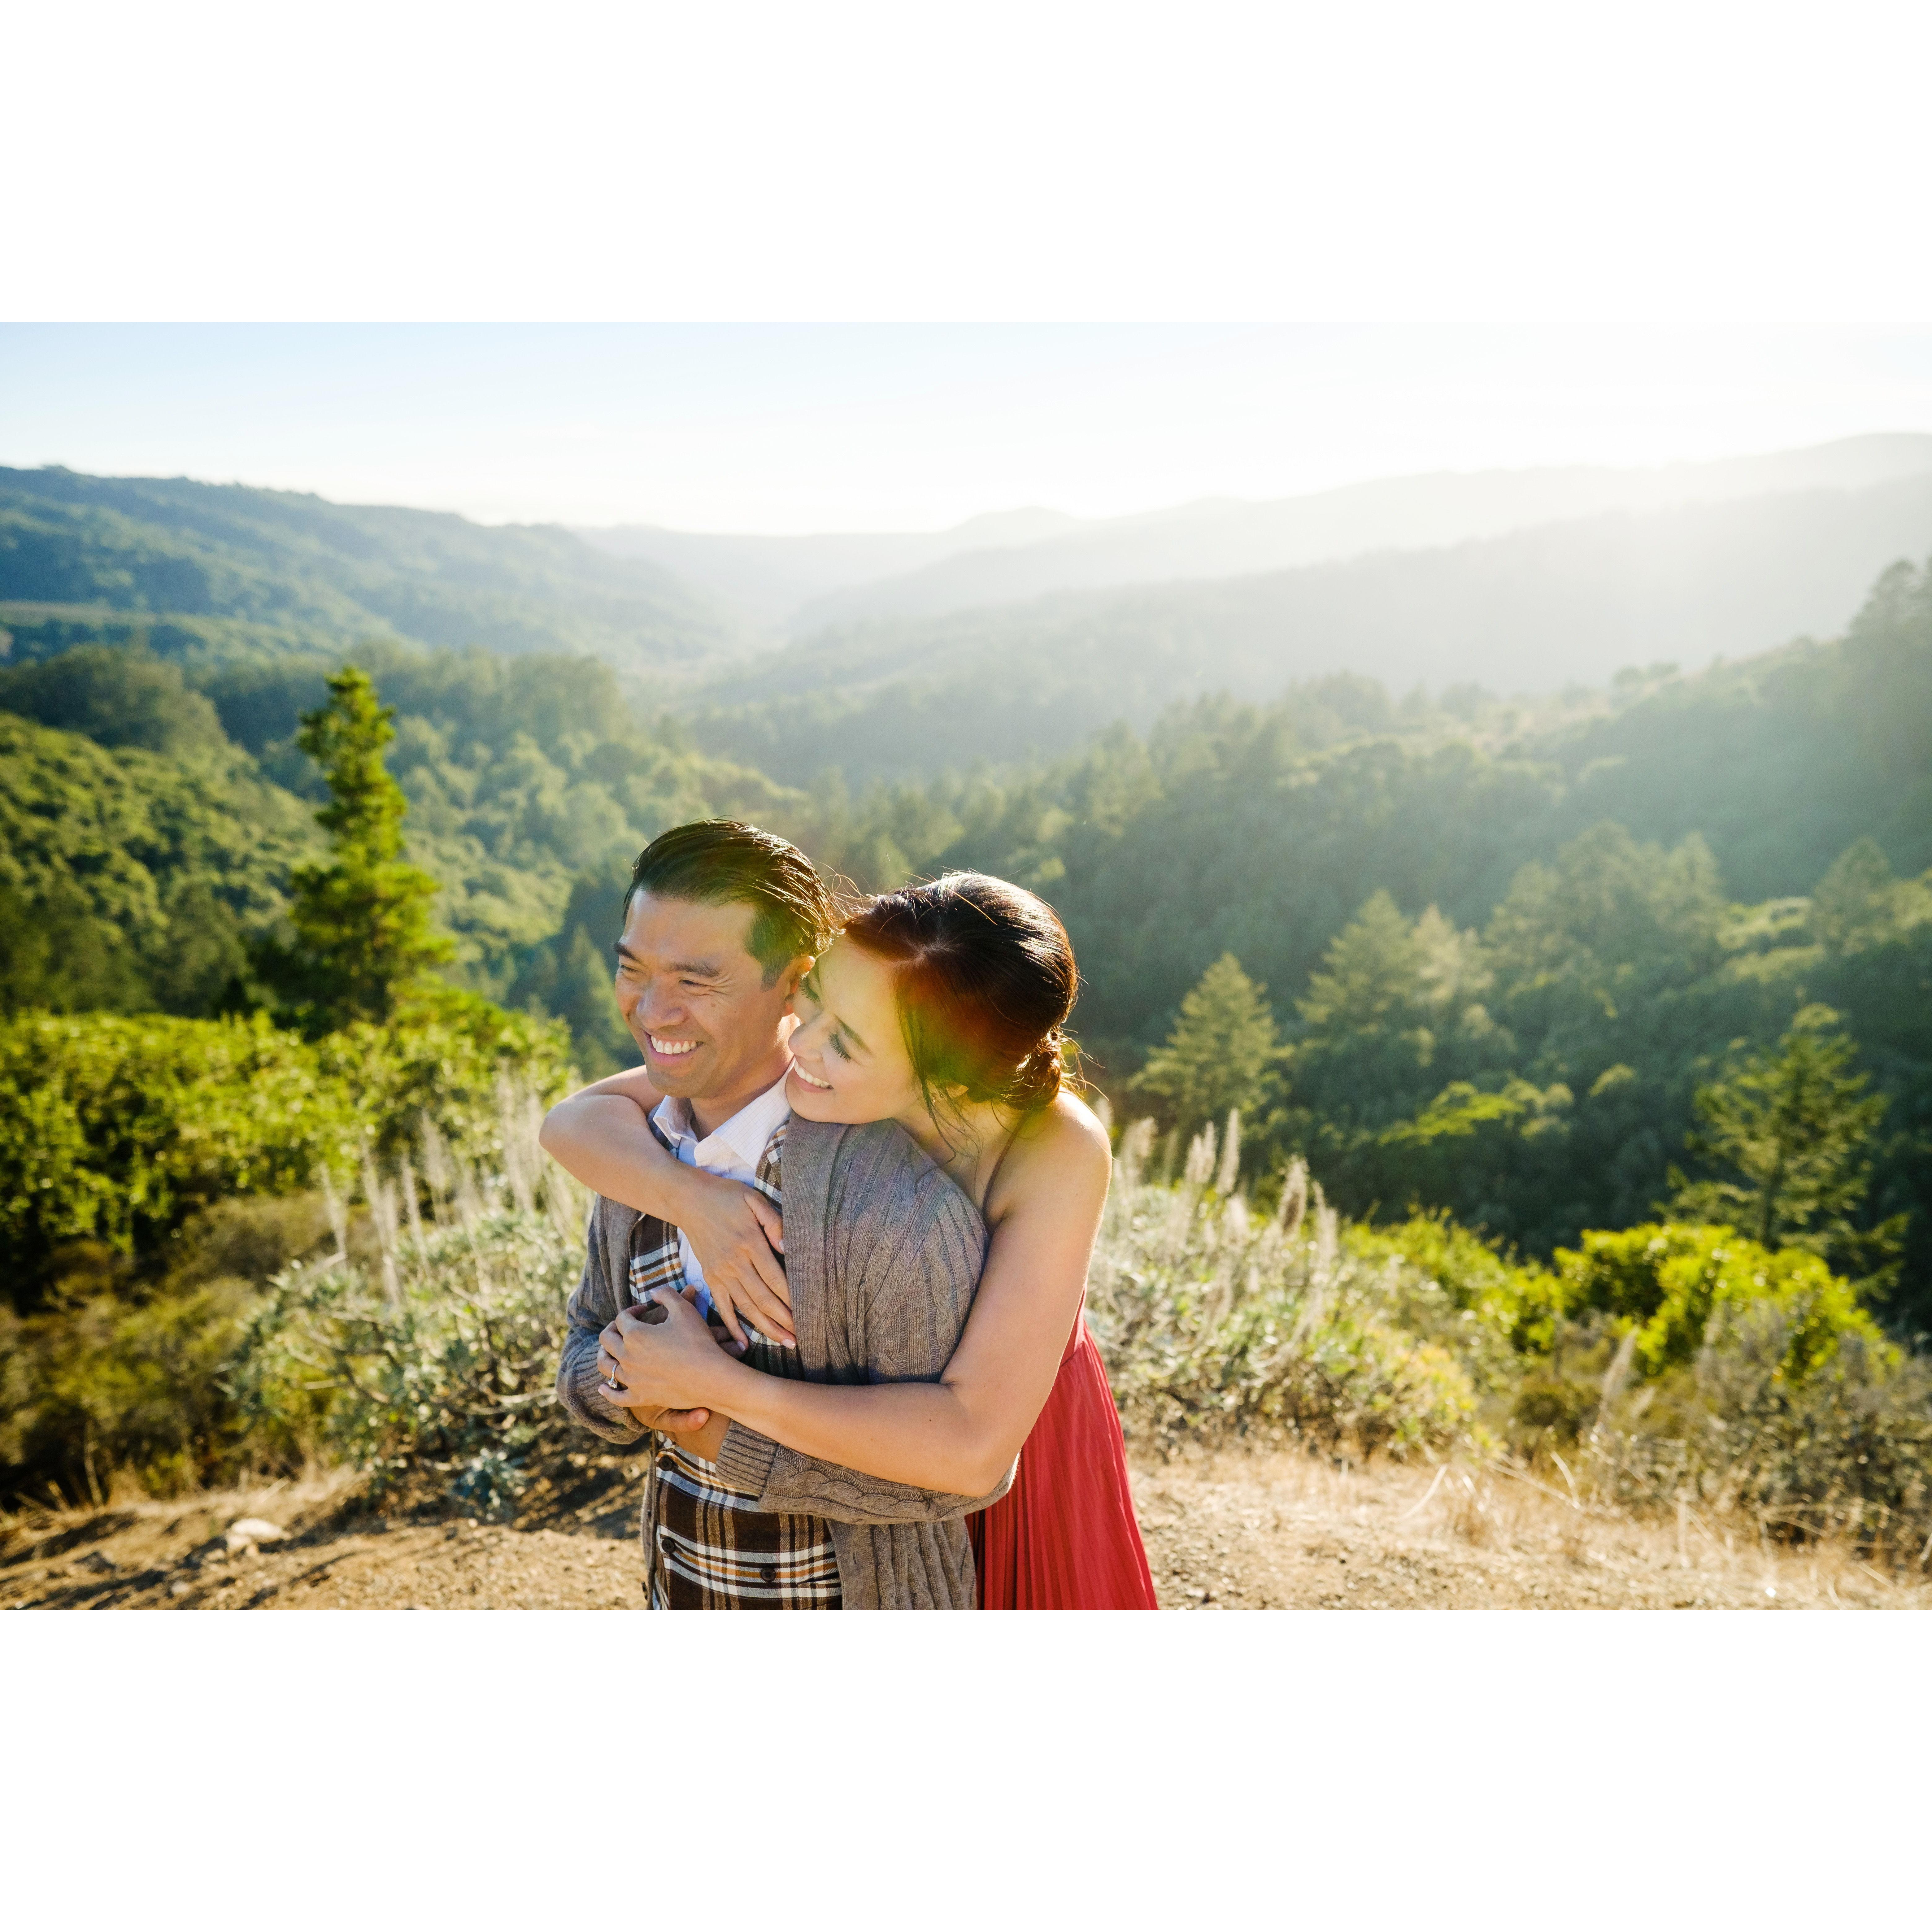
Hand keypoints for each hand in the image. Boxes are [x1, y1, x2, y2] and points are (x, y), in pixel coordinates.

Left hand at [597, 1304, 711, 1431]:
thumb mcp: (684, 1310)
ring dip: (604, 1355)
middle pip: (607, 1340)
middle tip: (623, 1327)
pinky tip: (603, 1387)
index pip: (622, 1318)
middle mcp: (627, 1356)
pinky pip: (617, 1396)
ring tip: (609, 1351)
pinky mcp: (640, 1397)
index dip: (632, 1310)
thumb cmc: (698, 1341)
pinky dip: (608, 1391)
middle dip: (612, 1329)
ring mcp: (632, 1379)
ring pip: (606, 1366)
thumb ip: (666, 1294)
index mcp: (635, 1334)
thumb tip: (654, 1292)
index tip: (644, 1309)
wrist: (710, 1377)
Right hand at [671, 1167, 791, 1350]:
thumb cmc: (726, 1197)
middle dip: (783, 1320)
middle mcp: (735, 1263)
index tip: (806, 1314)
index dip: (791, 1299)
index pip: (775, 1278)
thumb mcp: (753, 1199)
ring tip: (783, 1341)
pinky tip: (743, 1343)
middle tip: (800, 1338)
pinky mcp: (710, 1278)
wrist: (688, 1200)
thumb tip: (787, 1247)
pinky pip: (722, 1307)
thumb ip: (773, 1222)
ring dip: (765, 1327)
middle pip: (763, 1298)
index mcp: (750, 1243)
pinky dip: (732, 1326)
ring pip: (746, 1307)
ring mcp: (720, 1273)